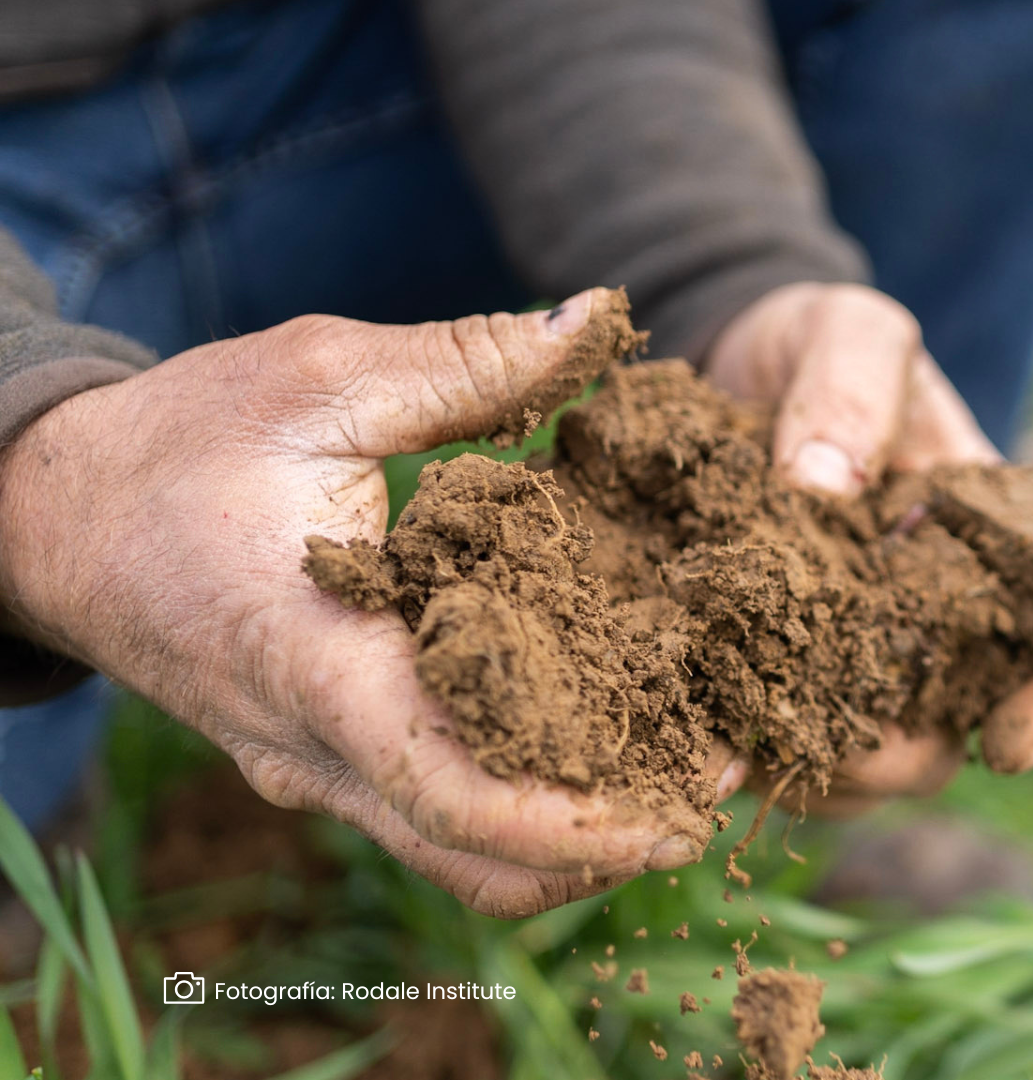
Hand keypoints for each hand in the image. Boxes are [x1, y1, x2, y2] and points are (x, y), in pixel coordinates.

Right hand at [0, 290, 746, 917]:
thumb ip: (467, 360)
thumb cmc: (178, 441)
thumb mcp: (318, 378)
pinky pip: (434, 820)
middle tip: (721, 787)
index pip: (451, 789)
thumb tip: (599, 319)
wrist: (53, 514)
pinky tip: (601, 746)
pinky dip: (526, 810)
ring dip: (573, 841)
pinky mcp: (324, 761)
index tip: (682, 810)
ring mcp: (313, 769)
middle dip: (608, 843)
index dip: (576, 822)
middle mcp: (315, 747)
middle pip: (476, 855)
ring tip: (682, 777)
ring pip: (458, 857)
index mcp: (316, 660)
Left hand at [705, 282, 1032, 813]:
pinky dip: (753, 755)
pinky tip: (705, 742)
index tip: (1013, 748)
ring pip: (872, 760)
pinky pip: (785, 745)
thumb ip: (850, 386)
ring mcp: (861, 651)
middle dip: (911, 757)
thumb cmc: (814, 341)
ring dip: (828, 772)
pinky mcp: (781, 670)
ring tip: (756, 751)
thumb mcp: (846, 329)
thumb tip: (825, 486)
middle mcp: (938, 613)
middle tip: (846, 754)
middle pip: (959, 724)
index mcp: (991, 538)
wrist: (726, 360)